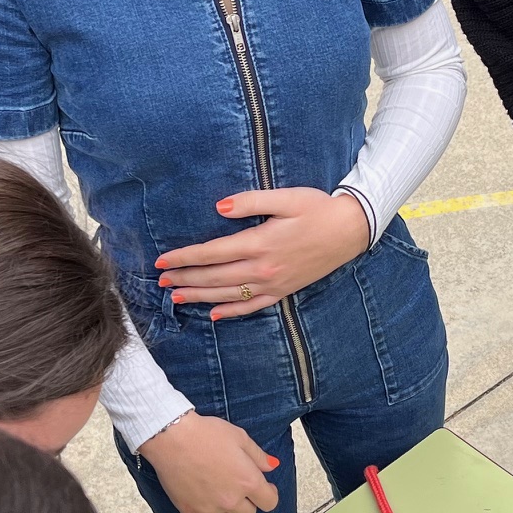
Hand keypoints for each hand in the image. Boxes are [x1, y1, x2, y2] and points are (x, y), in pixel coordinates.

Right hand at [137, 411, 280, 512]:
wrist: (172, 436)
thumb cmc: (206, 433)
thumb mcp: (239, 437)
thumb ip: (259, 456)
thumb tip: (272, 466)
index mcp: (248, 481)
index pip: (270, 502)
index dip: (269, 494)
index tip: (265, 488)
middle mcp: (231, 499)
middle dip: (247, 501)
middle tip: (237, 486)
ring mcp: (209, 508)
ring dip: (226, 511)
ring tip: (219, 494)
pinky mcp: (188, 510)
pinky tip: (202, 502)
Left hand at [156, 188, 371, 319]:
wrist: (352, 230)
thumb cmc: (318, 208)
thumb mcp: (287, 197)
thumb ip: (251, 201)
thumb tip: (219, 207)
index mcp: (260, 242)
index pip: (212, 253)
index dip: (184, 258)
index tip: (162, 261)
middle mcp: (264, 268)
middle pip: (215, 276)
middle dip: (185, 278)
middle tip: (161, 282)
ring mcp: (274, 283)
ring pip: (229, 294)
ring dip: (200, 296)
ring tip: (177, 298)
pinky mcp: (284, 290)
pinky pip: (253, 306)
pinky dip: (232, 312)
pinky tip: (214, 315)